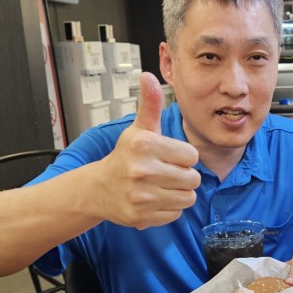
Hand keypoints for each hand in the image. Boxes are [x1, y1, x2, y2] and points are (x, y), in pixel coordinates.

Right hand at [94, 72, 200, 228]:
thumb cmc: (126, 156)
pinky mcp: (141, 217)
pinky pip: (176, 214)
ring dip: (179, 193)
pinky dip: (169, 209)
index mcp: (144, 145)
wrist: (99, 189)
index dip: (183, 157)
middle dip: (184, 176)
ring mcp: (141, 196)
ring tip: (162, 186)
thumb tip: (147, 75)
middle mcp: (141, 170)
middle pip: (192, 179)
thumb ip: (150, 104)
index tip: (167, 156)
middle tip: (165, 173)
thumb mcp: (139, 129)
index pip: (192, 156)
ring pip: (188, 198)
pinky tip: (154, 199)